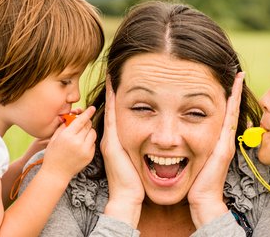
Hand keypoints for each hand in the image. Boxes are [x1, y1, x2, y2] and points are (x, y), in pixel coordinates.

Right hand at [41, 106, 96, 180]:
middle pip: (88, 126)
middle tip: (82, 124)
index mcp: (67, 136)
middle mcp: (78, 142)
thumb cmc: (53, 154)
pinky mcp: (89, 156)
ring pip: (93, 133)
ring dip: (89, 132)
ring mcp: (85, 150)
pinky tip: (81, 146)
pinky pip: (93, 143)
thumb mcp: (54, 138)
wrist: (56, 173)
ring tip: (81, 136)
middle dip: (86, 123)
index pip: (81, 120)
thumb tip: (72, 117)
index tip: (92, 108)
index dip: (88, 113)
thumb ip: (64, 126)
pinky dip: (89, 142)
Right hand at [101, 78, 143, 227]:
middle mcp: (112, 138)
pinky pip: (112, 116)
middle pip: (113, 108)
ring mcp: (110, 139)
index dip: (121, 98)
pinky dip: (113, 101)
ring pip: (111, 109)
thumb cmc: (137, 183)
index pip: (120, 114)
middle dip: (114, 90)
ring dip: (112, 91)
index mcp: (120, 141)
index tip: (125, 82)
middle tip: (116, 71)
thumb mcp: (141, 161)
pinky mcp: (111, 142)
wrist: (127, 198)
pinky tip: (114, 87)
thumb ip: (144, 150)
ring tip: (113, 73)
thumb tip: (159, 141)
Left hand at [188, 72, 243, 227]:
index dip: (224, 98)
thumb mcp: (191, 160)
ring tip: (237, 75)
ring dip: (235, 93)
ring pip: (232, 111)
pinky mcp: (225, 147)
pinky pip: (230, 120)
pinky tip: (233, 91)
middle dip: (232, 90)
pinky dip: (233, 105)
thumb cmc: (194, 183)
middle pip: (230, 109)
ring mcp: (226, 142)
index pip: (220, 114)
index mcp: (214, 141)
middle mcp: (223, 139)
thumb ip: (188, 149)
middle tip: (235, 70)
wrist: (202, 200)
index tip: (225, 81)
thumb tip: (175, 140)